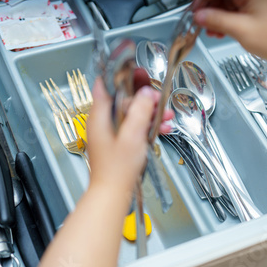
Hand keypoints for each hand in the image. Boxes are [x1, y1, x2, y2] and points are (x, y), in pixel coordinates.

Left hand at [87, 69, 173, 191]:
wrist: (113, 194)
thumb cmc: (117, 169)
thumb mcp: (132, 135)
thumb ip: (139, 111)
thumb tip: (145, 93)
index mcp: (99, 116)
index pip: (106, 86)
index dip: (122, 76)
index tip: (136, 72)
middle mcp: (103, 122)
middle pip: (124, 101)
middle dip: (144, 100)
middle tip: (160, 101)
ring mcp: (111, 133)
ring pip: (132, 114)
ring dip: (150, 114)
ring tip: (166, 117)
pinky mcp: (119, 143)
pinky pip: (134, 128)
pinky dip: (147, 127)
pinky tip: (161, 130)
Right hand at [193, 0, 266, 63]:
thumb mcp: (240, 30)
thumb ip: (217, 20)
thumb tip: (199, 15)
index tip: (195, 12)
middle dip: (209, 9)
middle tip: (200, 23)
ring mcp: (256, 1)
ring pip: (228, 4)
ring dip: (216, 17)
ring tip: (211, 31)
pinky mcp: (257, 10)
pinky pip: (236, 11)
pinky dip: (226, 20)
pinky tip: (221, 31)